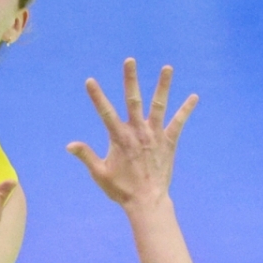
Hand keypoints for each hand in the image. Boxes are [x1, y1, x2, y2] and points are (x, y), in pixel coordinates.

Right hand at [67, 59, 197, 212]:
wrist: (146, 201)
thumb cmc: (121, 189)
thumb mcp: (99, 173)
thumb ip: (86, 155)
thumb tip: (69, 145)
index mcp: (119, 137)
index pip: (105, 112)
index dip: (97, 96)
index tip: (90, 80)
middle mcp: (138, 132)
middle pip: (133, 100)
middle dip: (130, 79)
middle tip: (130, 60)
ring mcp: (155, 135)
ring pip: (159, 105)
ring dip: (163, 86)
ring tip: (167, 68)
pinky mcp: (169, 142)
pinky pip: (178, 122)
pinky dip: (186, 110)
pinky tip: (194, 97)